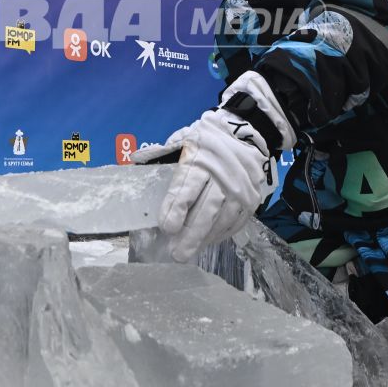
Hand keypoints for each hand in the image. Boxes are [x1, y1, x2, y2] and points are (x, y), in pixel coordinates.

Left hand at [132, 107, 276, 262]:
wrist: (246, 132)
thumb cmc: (206, 140)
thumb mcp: (183, 139)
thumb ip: (162, 153)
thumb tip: (135, 161)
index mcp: (200, 160)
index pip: (188, 187)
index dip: (177, 208)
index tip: (167, 227)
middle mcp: (222, 176)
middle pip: (206, 209)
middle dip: (191, 233)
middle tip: (177, 254)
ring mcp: (240, 189)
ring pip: (222, 219)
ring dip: (205, 237)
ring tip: (190, 251)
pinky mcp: (252, 199)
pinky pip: (236, 221)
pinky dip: (221, 234)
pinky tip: (208, 241)